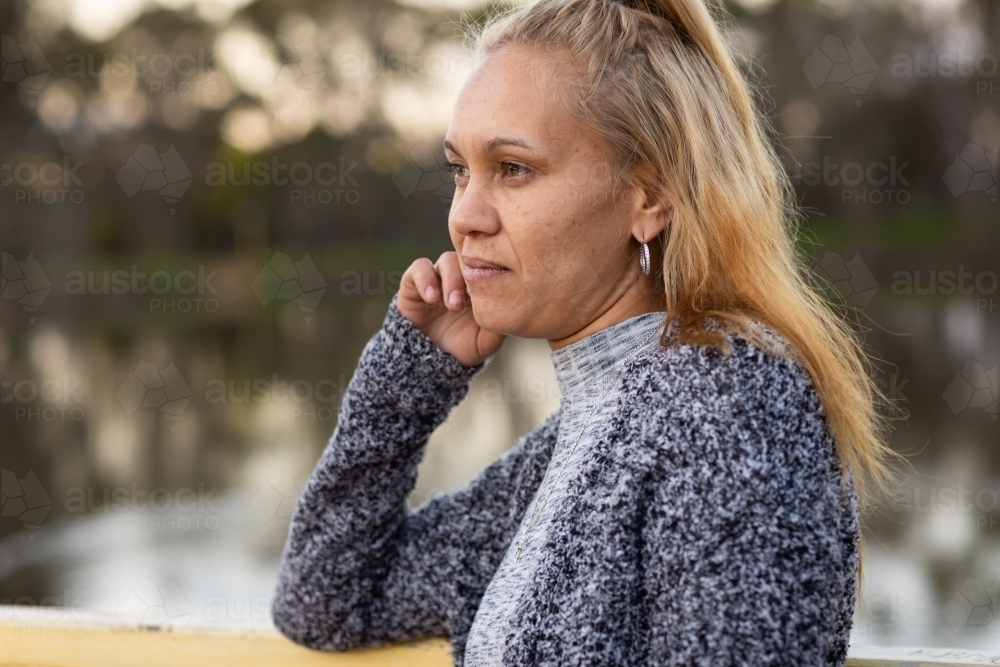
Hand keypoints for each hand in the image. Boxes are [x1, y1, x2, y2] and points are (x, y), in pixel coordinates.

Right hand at [397, 252, 505, 366]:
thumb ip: (500, 326)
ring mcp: (438, 276)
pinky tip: (431, 299)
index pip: (489, 265)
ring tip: (452, 305)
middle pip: (469, 260)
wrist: (430, 360)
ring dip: (450, 281)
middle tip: (468, 304)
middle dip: (469, 280)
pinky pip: (419, 268)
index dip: (491, 272)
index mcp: (480, 285)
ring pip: (446, 261)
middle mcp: (460, 276)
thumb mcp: (486, 341)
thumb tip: (519, 310)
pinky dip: (425, 279)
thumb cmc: (463, 347)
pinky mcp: (414, 281)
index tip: (492, 292)